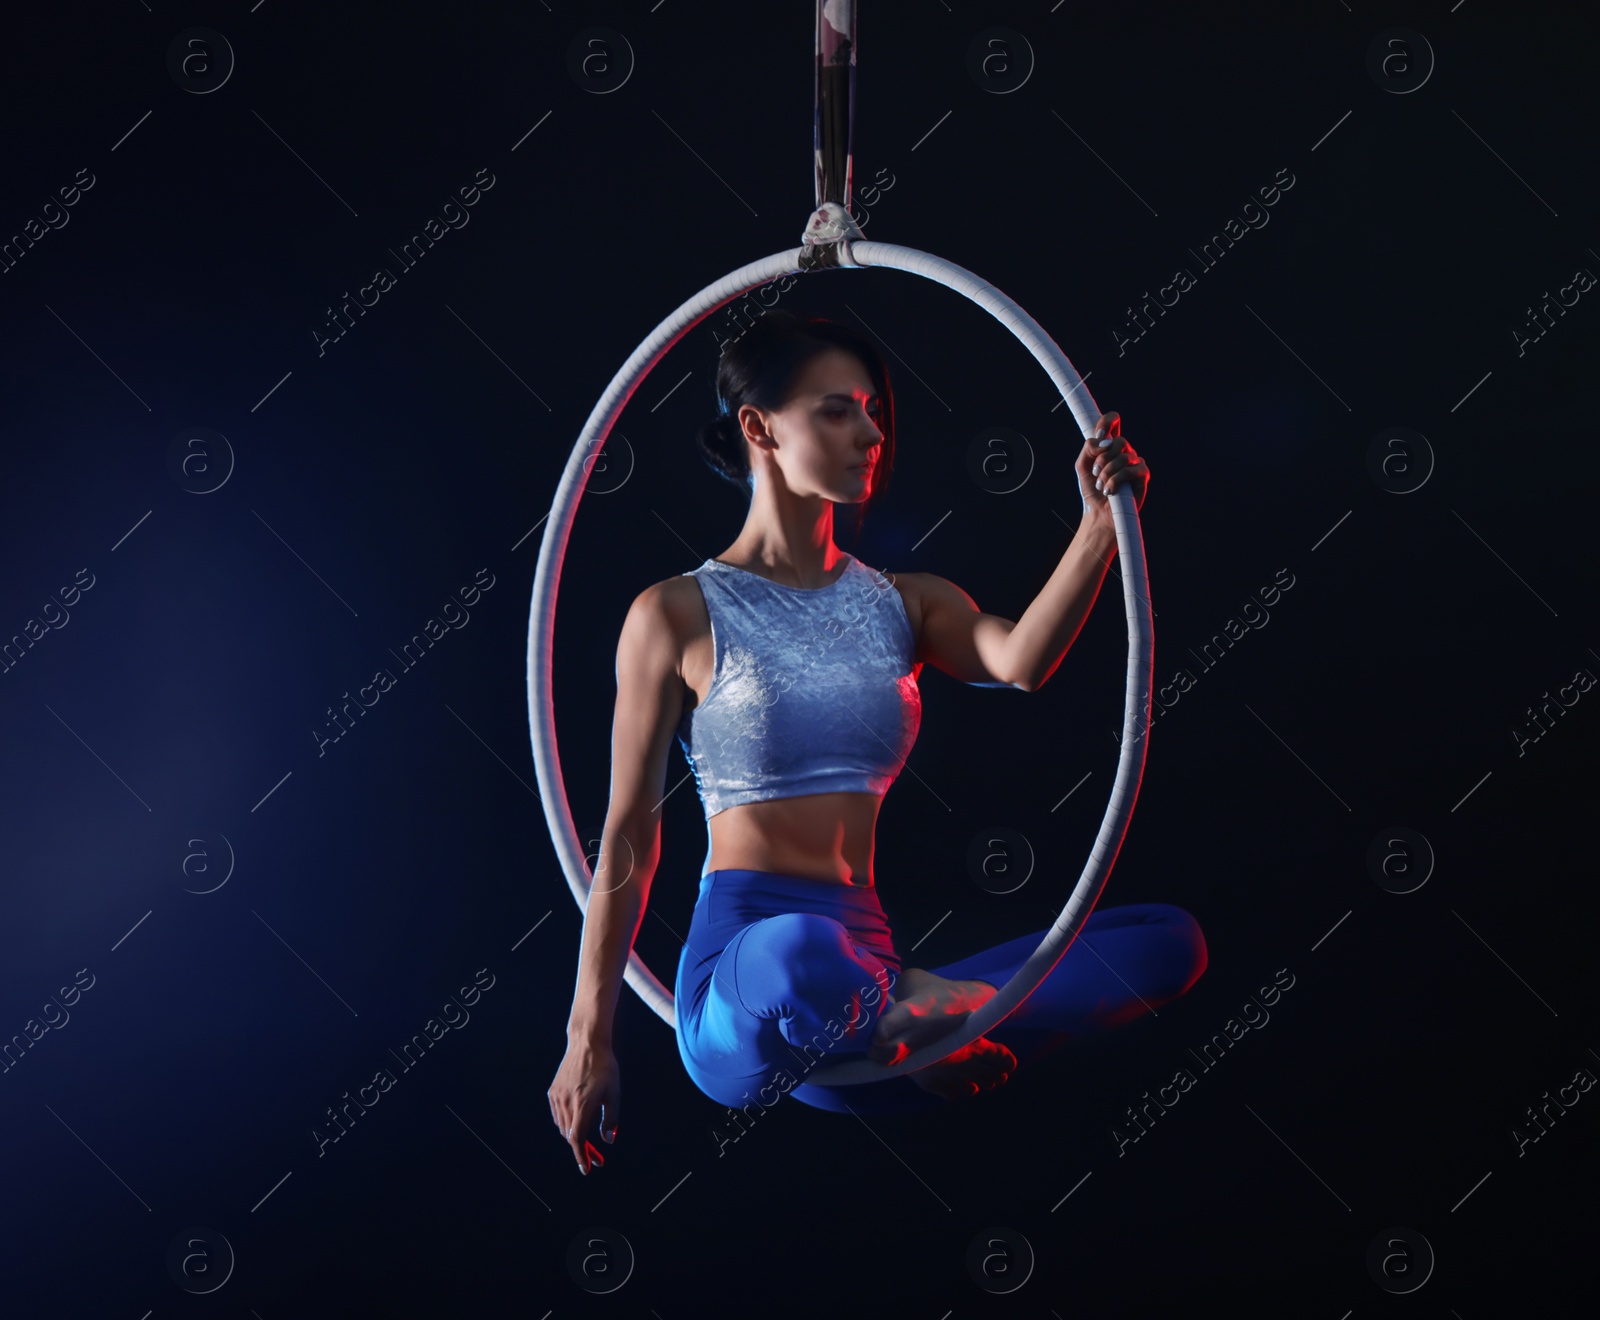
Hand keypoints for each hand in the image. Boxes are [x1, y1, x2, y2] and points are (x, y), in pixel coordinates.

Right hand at [548, 1036, 620, 1175]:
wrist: (586, 1043)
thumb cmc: (605, 1067)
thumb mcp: (614, 1092)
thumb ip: (611, 1118)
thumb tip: (608, 1140)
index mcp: (582, 1104)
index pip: (577, 1139)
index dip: (581, 1156)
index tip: (586, 1169)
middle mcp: (566, 1103)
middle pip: (570, 1136)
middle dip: (582, 1150)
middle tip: (597, 1157)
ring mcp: (557, 1097)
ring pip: (562, 1127)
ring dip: (574, 1138)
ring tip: (588, 1142)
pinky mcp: (553, 1092)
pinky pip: (557, 1116)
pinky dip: (566, 1125)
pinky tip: (576, 1123)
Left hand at [1075, 411, 1148, 517]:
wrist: (1098, 512)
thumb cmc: (1092, 489)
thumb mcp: (1082, 466)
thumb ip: (1088, 448)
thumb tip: (1104, 442)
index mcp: (1109, 446)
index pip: (1114, 422)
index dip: (1108, 422)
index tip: (1099, 434)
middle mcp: (1124, 451)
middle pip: (1119, 441)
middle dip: (1103, 458)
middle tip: (1095, 473)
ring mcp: (1135, 462)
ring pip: (1124, 457)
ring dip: (1107, 473)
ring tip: (1101, 486)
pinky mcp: (1142, 475)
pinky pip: (1131, 470)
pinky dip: (1116, 480)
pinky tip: (1110, 490)